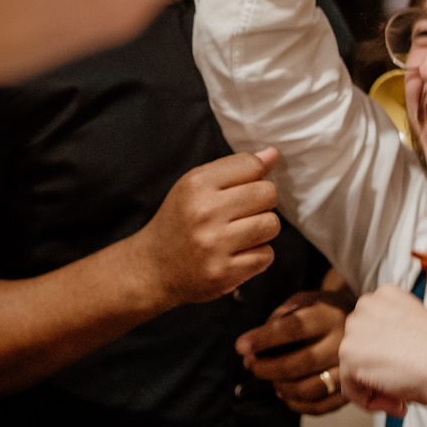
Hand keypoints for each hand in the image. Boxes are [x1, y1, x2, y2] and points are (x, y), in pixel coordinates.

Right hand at [124, 149, 280, 308]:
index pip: (252, 165)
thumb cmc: (180, 221)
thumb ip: (234, 168)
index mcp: (196, 184)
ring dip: (263, 230)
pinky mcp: (224, 272)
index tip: (240, 189)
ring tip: (242, 233)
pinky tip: (237, 254)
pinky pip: (266, 256)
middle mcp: (205, 212)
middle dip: (263, 202)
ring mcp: (214, 245)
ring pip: (271, 225)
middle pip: (267, 194)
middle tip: (244, 213)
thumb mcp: (196, 186)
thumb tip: (273, 154)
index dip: (254, 176)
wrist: (153, 268)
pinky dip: (257, 255)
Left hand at [236, 285, 352, 413]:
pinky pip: (320, 407)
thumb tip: (251, 351)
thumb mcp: (301, 301)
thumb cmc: (319, 311)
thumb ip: (277, 319)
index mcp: (329, 317)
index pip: (293, 328)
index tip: (240, 346)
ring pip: (310, 389)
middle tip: (250, 365)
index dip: (264, 339)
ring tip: (269, 379)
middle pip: (302, 363)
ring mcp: (349, 371)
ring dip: (281, 387)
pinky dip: (296, 404)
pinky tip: (284, 392)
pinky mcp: (350, 392)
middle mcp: (343, 344)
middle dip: (268, 368)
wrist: (359, 323)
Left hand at [338, 284, 426, 421]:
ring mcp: (356, 329)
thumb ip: (392, 334)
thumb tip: (379, 354)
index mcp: (385, 295)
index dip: (388, 355)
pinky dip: (372, 403)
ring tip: (403, 395)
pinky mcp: (350, 355)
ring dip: (377, 389)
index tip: (408, 366)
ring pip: (353, 370)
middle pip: (359, 349)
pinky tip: (398, 401)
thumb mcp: (415, 328)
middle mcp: (366, 305)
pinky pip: (351, 389)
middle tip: (406, 383)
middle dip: (379, 371)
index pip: (371, 332)